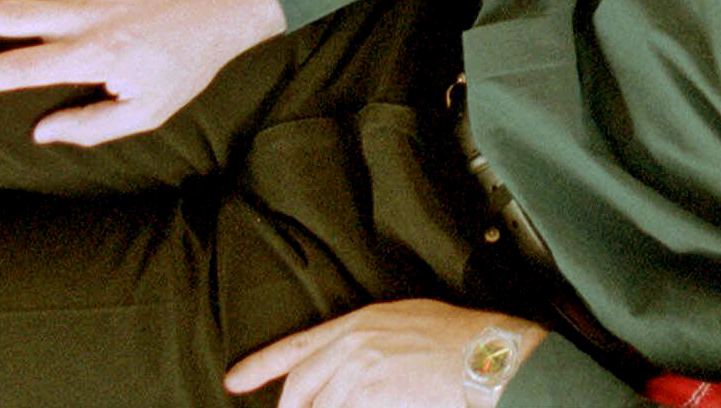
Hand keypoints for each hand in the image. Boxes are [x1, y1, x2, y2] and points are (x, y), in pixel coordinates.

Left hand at [224, 300, 545, 407]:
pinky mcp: (373, 399)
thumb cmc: (456, 337)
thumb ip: (366, 339)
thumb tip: (345, 364)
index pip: (296, 346)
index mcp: (357, 323)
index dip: (260, 365)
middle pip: (299, 387)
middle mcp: (352, 346)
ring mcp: (361, 374)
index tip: (235, 379)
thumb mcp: (402, 320)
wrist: (484, 354)